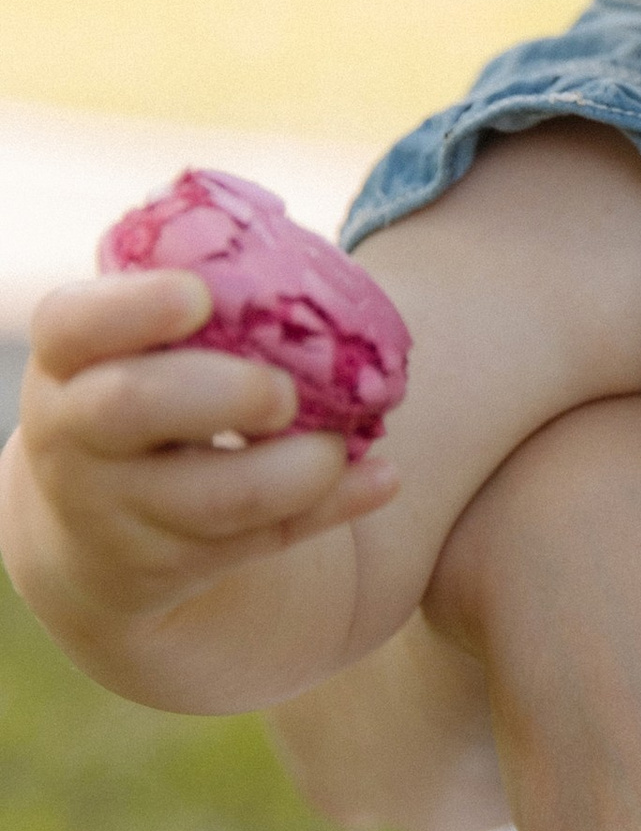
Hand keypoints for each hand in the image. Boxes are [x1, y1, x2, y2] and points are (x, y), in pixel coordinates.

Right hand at [0, 269, 393, 669]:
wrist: (92, 528)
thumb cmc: (140, 390)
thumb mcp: (130, 350)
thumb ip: (190, 309)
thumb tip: (304, 267)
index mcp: (68, 357)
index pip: (75, 323)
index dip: (134, 308)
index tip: (199, 294)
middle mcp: (73, 432)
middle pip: (133, 406)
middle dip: (223, 391)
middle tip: (283, 390)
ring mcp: (117, 507)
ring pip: (212, 498)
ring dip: (294, 470)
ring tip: (342, 443)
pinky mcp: (172, 562)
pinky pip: (261, 540)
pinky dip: (330, 507)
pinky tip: (381, 479)